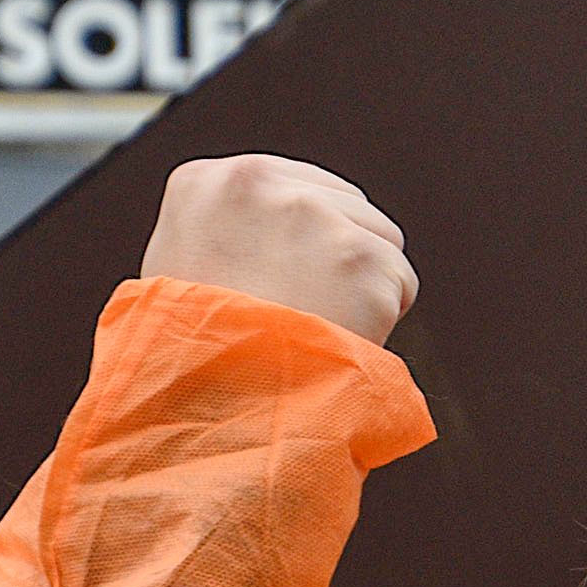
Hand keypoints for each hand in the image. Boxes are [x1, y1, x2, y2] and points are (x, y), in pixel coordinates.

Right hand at [140, 154, 417, 346]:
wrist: (214, 407)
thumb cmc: (195, 351)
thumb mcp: (184, 261)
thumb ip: (233, 222)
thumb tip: (285, 213)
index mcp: (208, 179)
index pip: (303, 187)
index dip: (305, 241)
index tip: (280, 280)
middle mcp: (258, 183)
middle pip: (349, 204)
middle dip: (338, 256)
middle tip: (299, 308)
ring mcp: (312, 216)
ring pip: (382, 238)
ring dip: (363, 284)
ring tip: (313, 323)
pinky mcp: (359, 256)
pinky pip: (401, 281)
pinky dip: (385, 316)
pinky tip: (338, 336)